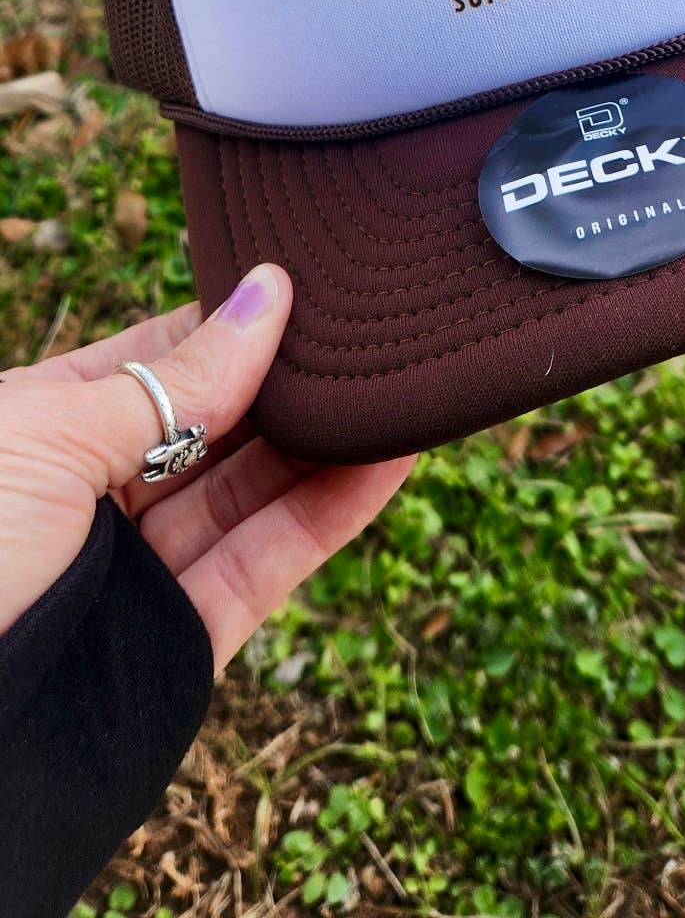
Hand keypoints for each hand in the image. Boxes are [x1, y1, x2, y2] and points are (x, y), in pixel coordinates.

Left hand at [0, 264, 412, 666]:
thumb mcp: (52, 433)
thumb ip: (177, 376)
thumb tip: (268, 291)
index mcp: (41, 428)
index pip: (158, 359)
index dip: (232, 324)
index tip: (308, 283)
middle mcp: (93, 496)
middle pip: (216, 425)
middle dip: (290, 380)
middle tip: (372, 329)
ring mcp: (140, 570)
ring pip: (253, 492)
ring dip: (329, 441)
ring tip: (401, 383)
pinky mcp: (180, 642)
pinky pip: (267, 562)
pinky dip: (332, 512)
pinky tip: (388, 458)